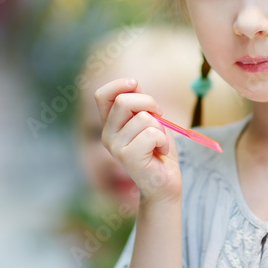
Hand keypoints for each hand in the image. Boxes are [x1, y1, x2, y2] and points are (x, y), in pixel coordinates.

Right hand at [94, 78, 181, 205]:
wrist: (165, 183)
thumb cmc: (159, 150)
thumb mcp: (150, 119)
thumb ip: (139, 103)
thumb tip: (133, 84)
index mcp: (110, 124)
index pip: (102, 95)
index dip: (119, 84)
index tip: (136, 85)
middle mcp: (107, 135)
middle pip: (123, 101)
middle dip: (149, 103)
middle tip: (159, 117)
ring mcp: (116, 147)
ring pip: (142, 118)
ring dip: (160, 128)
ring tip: (159, 143)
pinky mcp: (128, 157)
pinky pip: (151, 134)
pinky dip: (163, 140)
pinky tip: (160, 152)